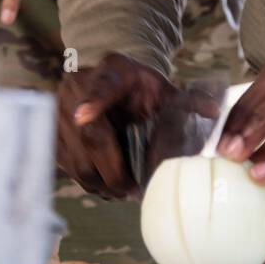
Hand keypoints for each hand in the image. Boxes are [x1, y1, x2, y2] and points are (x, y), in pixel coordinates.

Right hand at [56, 52, 213, 197]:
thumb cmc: (138, 85)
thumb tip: (215, 112)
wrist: (106, 75)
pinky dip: (87, 180)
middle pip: (88, 137)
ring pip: (75, 157)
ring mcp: (58, 110)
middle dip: (112, 170)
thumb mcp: (162, 87)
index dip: (92, 101)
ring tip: (122, 191)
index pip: (100, 87)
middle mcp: (76, 87)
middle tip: (132, 190)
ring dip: (99, 181)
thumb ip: (187, 99)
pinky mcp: (49, 132)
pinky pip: (66, 165)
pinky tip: (106, 186)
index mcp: (110, 72)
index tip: (83, 115)